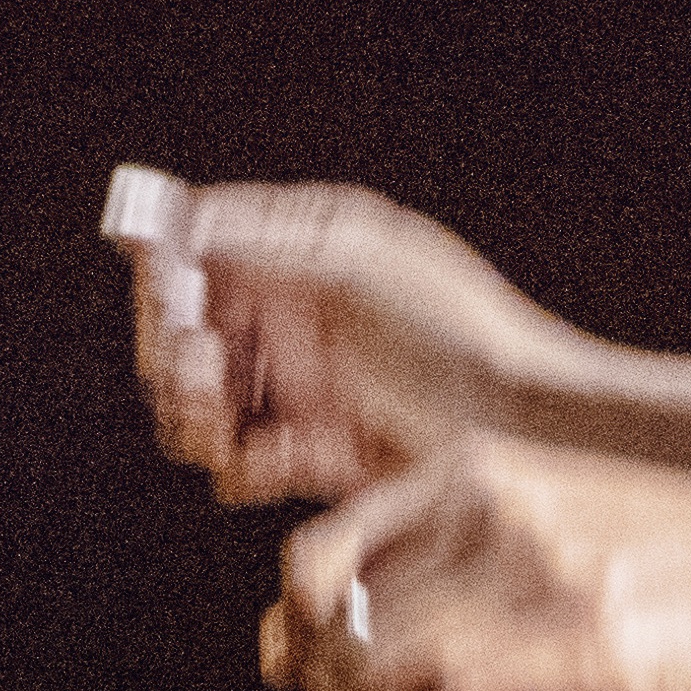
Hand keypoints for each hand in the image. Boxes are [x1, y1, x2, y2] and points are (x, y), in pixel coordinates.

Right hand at [108, 171, 600, 504]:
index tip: (170, 313)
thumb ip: (262, 247)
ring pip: (209, 398)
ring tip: (222, 427)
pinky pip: (247, 456)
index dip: (171, 281)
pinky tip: (276, 461)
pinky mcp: (316, 444)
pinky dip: (247, 463)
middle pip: (193, 329)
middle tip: (200, 383)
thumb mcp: (355, 271)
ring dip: (201, 414)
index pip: (204, 249)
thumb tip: (177, 227)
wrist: (521, 426)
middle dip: (182, 359)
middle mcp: (298, 308)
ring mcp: (305, 378)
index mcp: (310, 245)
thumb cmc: (458, 332)